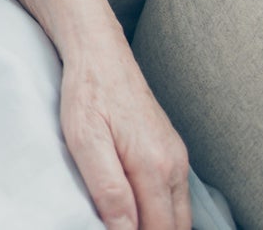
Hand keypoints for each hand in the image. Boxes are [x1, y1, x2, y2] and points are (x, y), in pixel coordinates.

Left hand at [59, 46, 189, 229]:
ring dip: (157, 225)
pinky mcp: (171, 150)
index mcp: (154, 166)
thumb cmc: (87, 91)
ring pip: (178, 214)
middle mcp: (174, 164)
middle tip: (115, 225)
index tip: (110, 229)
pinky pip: (174, 195)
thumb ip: (108, 188)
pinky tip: (136, 206)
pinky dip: (160, 210)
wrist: (99, 51)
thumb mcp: (84, 139)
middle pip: (174, 227)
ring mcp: (176, 157)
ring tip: (124, 219)